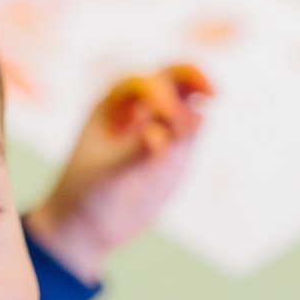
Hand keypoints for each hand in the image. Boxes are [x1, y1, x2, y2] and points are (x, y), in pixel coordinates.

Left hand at [24, 65, 212, 283]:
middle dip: (192, 76)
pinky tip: (196, 133)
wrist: (91, 222)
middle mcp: (140, 108)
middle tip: (211, 92)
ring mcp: (162, 127)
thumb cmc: (88, 191)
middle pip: (171, 77)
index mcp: (112, 105)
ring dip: (198, 103)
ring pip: (188, 100)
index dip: (158, 95)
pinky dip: (199, 126)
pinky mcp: (179, 149)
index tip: (167, 120)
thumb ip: (134, 153)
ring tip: (193, 129)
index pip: (141, 84)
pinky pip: (194, 128)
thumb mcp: (106, 174)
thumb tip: (160, 134)